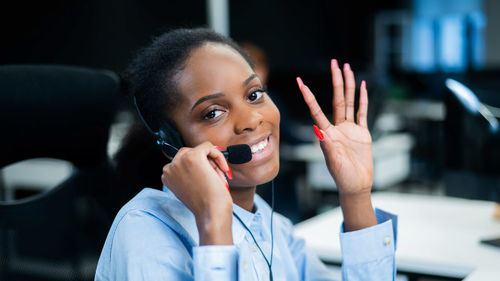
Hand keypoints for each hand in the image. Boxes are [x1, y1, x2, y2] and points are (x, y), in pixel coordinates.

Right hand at [161, 141, 232, 244]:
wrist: (211, 213)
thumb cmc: (206, 205)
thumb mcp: (192, 188)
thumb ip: (190, 174)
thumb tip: (206, 159)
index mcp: (167, 176)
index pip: (183, 161)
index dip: (200, 168)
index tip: (209, 176)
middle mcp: (170, 167)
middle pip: (190, 152)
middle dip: (207, 163)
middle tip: (217, 176)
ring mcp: (180, 161)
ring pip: (200, 149)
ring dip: (213, 161)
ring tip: (219, 176)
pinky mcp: (194, 156)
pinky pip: (208, 147)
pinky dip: (219, 156)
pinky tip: (223, 169)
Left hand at [298, 60, 375, 230]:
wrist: (356, 184)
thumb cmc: (342, 176)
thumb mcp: (333, 160)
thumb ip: (327, 145)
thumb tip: (319, 131)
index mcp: (327, 133)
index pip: (317, 109)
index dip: (309, 96)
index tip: (301, 82)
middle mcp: (337, 127)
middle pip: (337, 98)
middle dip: (336, 80)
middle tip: (335, 62)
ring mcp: (350, 129)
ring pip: (349, 102)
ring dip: (349, 85)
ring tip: (347, 68)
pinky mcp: (362, 133)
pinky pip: (362, 112)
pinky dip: (363, 99)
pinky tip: (363, 87)